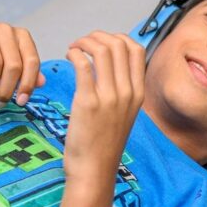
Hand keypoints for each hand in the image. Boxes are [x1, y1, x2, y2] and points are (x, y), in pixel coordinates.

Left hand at [64, 31, 144, 181]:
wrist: (95, 170)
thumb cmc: (104, 144)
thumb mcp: (124, 115)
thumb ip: (122, 91)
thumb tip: (112, 69)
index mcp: (137, 93)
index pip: (136, 49)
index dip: (117, 38)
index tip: (101, 42)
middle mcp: (127, 92)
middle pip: (118, 45)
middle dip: (97, 36)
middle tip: (82, 43)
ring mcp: (109, 97)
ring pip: (102, 50)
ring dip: (84, 42)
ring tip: (73, 48)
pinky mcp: (88, 102)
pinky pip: (83, 65)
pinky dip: (75, 54)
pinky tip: (69, 57)